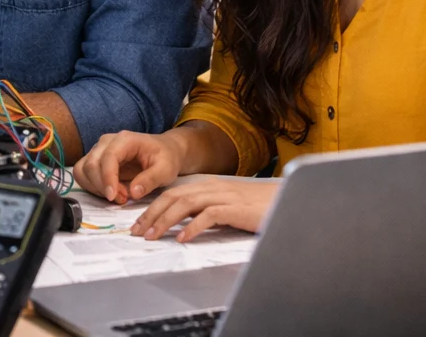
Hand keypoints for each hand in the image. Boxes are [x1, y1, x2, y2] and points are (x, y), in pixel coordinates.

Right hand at [73, 130, 184, 204]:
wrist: (164, 151)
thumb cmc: (166, 158)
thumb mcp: (166, 170)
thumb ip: (150, 180)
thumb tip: (133, 193)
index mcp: (124, 140)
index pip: (108, 157)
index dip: (107, 178)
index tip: (113, 197)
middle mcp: (107, 142)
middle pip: (91, 164)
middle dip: (103, 186)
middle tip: (123, 199)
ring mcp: (99, 150)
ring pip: (83, 170)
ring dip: (96, 188)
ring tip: (118, 196)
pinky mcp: (95, 160)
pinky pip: (83, 174)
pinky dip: (92, 187)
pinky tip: (110, 193)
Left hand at [132, 177, 278, 241]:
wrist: (289, 201)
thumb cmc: (259, 208)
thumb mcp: (228, 207)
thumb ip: (207, 212)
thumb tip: (186, 225)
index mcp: (208, 186)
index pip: (173, 194)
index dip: (153, 207)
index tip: (139, 223)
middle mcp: (212, 187)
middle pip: (173, 197)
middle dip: (151, 214)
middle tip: (137, 231)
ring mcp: (224, 196)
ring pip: (185, 204)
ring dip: (165, 220)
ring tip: (152, 236)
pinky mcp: (235, 208)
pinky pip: (208, 216)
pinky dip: (192, 227)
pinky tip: (182, 238)